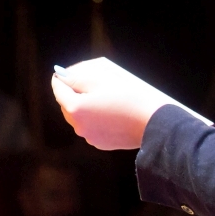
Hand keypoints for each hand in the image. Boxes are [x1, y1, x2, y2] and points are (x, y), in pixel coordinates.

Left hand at [49, 58, 180, 150]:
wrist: (155, 123)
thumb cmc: (130, 98)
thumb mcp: (103, 80)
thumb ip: (78, 77)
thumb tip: (62, 76)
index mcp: (76, 108)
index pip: (58, 89)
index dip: (62, 78)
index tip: (66, 72)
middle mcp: (78, 126)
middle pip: (66, 105)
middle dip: (73, 92)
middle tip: (84, 82)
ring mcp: (89, 137)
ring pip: (79, 117)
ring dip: (84, 106)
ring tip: (100, 95)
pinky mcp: (101, 143)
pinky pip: (91, 127)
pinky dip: (94, 118)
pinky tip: (108, 110)